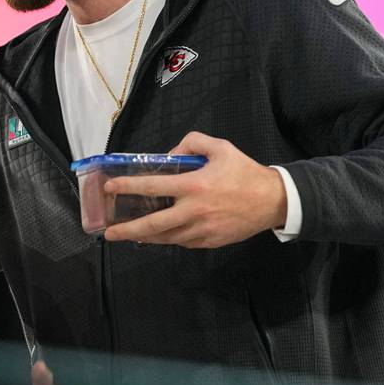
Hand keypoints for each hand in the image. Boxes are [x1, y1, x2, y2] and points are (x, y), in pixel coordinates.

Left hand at [102, 131, 286, 248]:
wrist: (274, 201)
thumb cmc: (244, 172)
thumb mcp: (220, 148)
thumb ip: (192, 142)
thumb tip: (168, 154)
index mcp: (195, 185)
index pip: (153, 187)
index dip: (128, 187)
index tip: (111, 188)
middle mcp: (194, 211)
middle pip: (153, 225)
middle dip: (127, 230)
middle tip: (109, 232)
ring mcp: (202, 230)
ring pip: (166, 238)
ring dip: (145, 237)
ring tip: (128, 235)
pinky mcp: (210, 242)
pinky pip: (182, 241)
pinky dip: (168, 238)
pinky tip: (158, 235)